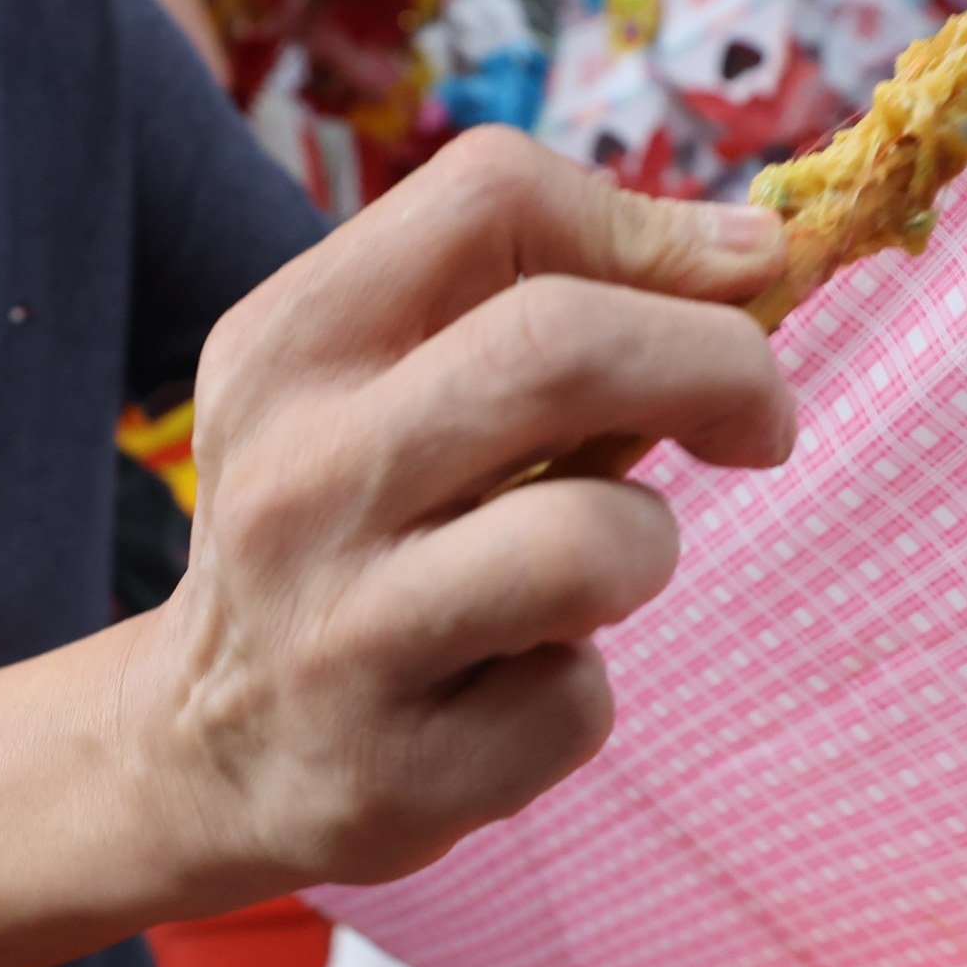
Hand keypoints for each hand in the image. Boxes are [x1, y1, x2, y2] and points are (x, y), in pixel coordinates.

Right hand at [126, 129, 794, 896]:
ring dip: (647, 544)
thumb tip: (753, 251)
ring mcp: (341, 632)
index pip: (491, 192)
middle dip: (722, 364)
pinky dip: (577, 693)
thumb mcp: (372, 387)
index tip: (729, 283)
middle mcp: (296, 476)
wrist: (203, 752)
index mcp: (285, 346)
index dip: (649, 226)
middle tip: (764, 418)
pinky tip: (503, 691)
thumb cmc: (350, 528)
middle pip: (561, 344)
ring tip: (589, 572)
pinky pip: (579, 701)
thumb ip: (527, 304)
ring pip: (597, 539)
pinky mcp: (397, 773)